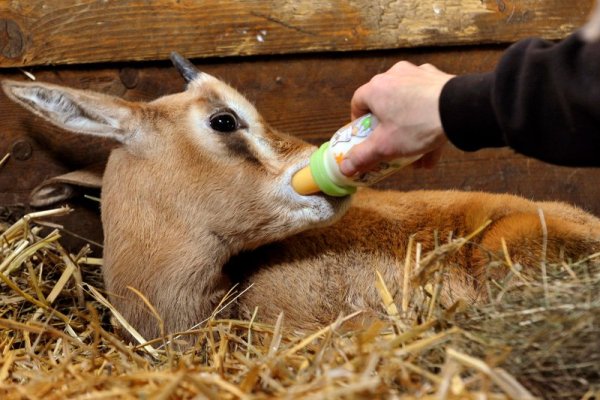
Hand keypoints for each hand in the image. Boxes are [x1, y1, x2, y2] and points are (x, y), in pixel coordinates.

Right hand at [340, 61, 453, 175]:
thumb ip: (362, 157)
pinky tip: (435, 144)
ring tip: (416, 153)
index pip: (358, 102)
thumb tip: (344, 168)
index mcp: (376, 88)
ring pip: (408, 104)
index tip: (366, 137)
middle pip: (384, 104)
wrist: (460, 109)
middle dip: (388, 129)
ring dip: (409, 128)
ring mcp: (419, 74)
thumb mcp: (385, 146)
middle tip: (391, 145)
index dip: (359, 122)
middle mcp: (395, 75)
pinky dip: (428, 121)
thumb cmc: (417, 124)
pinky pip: (427, 102)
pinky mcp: (439, 78)